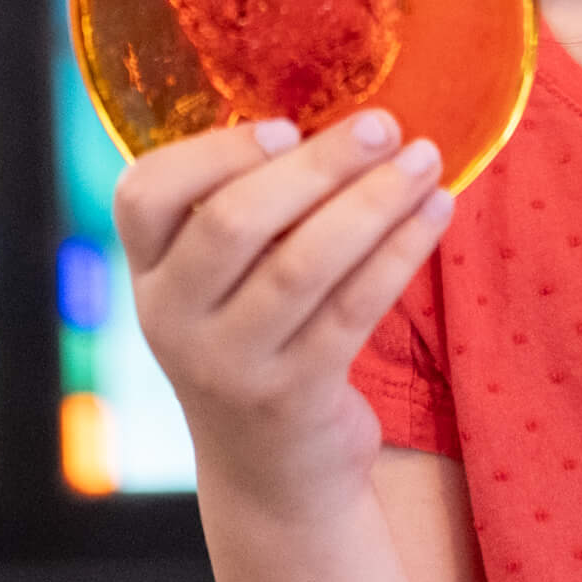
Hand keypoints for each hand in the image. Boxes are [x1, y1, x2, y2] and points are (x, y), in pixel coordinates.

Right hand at [113, 111, 450, 519]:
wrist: (273, 474)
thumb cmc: (263, 332)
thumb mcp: (226, 279)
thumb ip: (252, 203)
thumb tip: (342, 108)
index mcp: (149, 270)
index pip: (142, 195)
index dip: (213, 151)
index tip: (289, 124)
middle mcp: (172, 318)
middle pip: (233, 221)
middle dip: (319, 164)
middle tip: (384, 124)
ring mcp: (229, 365)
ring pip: (304, 264)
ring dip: (375, 201)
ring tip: (426, 159)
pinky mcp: (292, 398)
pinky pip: (354, 309)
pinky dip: (401, 250)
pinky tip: (438, 211)